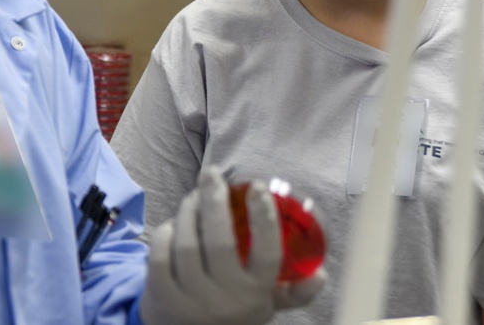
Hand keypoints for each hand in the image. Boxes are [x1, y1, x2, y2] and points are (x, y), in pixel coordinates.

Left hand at [139, 166, 321, 324]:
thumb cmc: (231, 310)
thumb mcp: (264, 304)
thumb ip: (292, 291)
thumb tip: (322, 273)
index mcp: (256, 294)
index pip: (267, 254)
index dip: (265, 219)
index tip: (258, 187)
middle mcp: (226, 298)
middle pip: (221, 242)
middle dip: (215, 201)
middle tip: (212, 174)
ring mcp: (191, 299)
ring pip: (187, 244)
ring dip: (188, 212)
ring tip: (193, 196)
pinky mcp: (162, 296)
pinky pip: (161, 253)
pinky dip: (166, 232)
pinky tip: (174, 224)